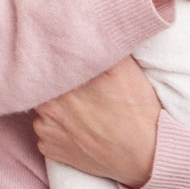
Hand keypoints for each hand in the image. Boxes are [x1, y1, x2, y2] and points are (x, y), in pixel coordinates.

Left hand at [34, 58, 159, 187]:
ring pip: (43, 109)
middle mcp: (46, 108)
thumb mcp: (123, 67)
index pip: (47, 64)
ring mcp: (46, 132)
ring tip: (83, 110)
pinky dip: (59, 129)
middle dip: (58, 84)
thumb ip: (97, 48)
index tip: (72, 64)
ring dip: (57, 108)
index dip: (59, 61)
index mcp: (58, 83)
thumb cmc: (136, 110)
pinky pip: (46, 133)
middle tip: (81, 88)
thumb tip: (81, 33)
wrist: (146, 155)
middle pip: (43, 86)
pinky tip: (80, 128)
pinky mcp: (51, 151)